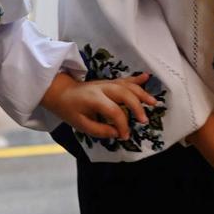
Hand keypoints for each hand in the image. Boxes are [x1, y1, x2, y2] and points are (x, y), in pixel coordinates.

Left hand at [40, 72, 157, 140]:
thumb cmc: (69, 109)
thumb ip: (100, 130)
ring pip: (127, 86)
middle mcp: (102, 88)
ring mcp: (106, 83)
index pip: (113, 111)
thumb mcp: (80, 124)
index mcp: (93, 99)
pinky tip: (147, 77)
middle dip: (136, 107)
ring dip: (141, 93)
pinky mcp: (108, 82)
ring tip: (153, 102)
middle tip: (144, 120)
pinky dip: (136, 79)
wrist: (60, 92)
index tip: (124, 136)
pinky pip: (124, 80)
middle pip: (124, 94)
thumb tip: (117, 133)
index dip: (122, 125)